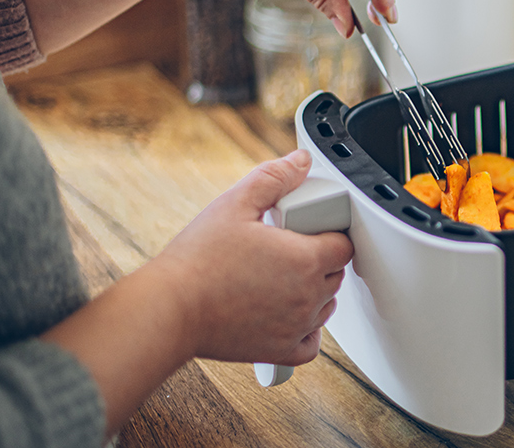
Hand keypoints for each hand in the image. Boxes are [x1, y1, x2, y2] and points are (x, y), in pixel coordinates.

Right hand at [154, 150, 353, 364]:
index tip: (308, 230)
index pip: (344, 244)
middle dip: (319, 258)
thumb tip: (301, 162)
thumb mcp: (235, 203)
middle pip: (336, 274)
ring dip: (313, 291)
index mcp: (306, 259)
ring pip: (325, 307)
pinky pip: (311, 343)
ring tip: (278, 277)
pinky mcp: (280, 351)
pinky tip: (284, 312)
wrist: (169, 309)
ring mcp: (296, 326)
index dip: (329, 232)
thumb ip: (274, 178)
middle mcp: (308, 296)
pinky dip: (305, 330)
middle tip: (285, 248)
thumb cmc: (198, 260)